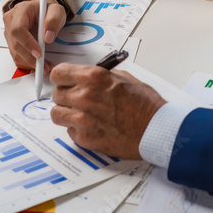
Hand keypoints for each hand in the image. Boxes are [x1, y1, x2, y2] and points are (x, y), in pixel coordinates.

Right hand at [3, 0, 66, 70]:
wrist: (43, 14)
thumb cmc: (47, 11)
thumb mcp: (57, 11)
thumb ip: (54, 20)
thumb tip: (48, 37)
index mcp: (20, 10)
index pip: (17, 29)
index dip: (27, 43)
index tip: (39, 53)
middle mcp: (11, 21)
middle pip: (15, 44)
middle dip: (30, 57)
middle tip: (44, 64)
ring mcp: (9, 33)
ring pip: (15, 53)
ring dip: (30, 63)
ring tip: (45, 65)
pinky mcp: (11, 43)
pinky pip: (17, 57)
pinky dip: (28, 63)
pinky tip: (40, 63)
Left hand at [49, 65, 165, 158]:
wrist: (156, 129)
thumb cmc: (144, 104)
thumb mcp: (123, 77)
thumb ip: (99, 76)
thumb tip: (84, 77)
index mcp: (93, 77)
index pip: (58, 74)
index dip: (61, 78)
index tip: (64, 82)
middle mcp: (84, 96)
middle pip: (56, 94)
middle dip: (66, 96)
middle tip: (78, 100)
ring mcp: (82, 119)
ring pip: (57, 114)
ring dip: (67, 113)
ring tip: (81, 115)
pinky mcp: (84, 138)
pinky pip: (69, 131)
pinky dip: (77, 130)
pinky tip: (92, 126)